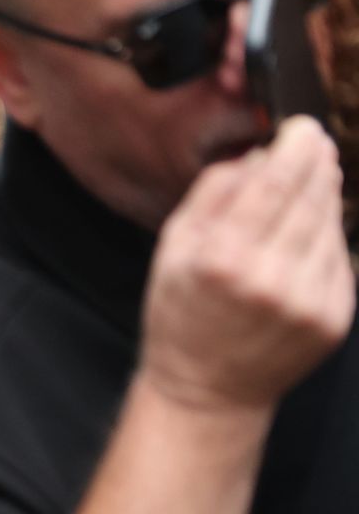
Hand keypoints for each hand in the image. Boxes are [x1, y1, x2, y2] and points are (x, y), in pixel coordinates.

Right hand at [138, 117, 353, 414]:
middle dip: (317, 163)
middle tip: (316, 139)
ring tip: (317, 173)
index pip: (274, 186)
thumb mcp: (173, 245)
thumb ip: (213, 195)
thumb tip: (257, 156)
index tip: (303, 126)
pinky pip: (339, 260)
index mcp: (224, 258)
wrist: (210, 387)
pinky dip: (329, 233)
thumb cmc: (182, 311)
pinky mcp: (335, 320)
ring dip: (327, 194)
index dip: (295, 149)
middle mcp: (272, 280)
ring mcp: (310, 303)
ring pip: (330, 227)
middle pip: (310, 201)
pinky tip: (313, 222)